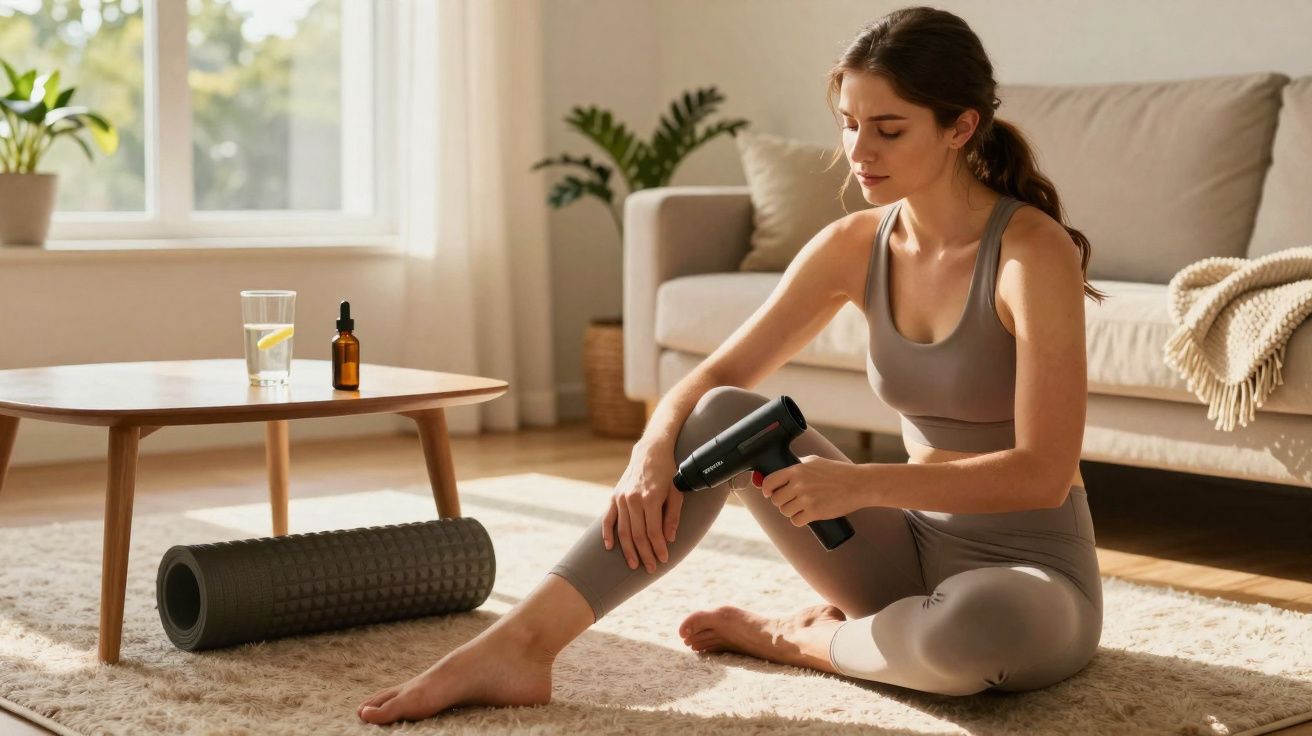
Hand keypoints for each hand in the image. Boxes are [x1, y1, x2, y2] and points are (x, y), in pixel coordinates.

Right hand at [602, 442, 682, 573]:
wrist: (650, 452)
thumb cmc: (667, 473)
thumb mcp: (677, 492)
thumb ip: (673, 516)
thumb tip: (669, 539)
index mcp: (651, 498)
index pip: (654, 531)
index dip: (658, 548)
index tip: (663, 560)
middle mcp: (633, 499)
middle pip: (637, 535)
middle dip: (645, 554)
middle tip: (651, 568)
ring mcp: (621, 498)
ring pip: (623, 531)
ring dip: (628, 550)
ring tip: (634, 564)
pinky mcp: (614, 497)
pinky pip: (608, 519)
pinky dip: (607, 533)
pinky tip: (609, 547)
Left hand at [755, 455, 865, 526]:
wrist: (859, 484)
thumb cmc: (839, 472)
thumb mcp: (815, 461)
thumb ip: (797, 466)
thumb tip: (780, 474)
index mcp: (797, 470)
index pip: (769, 481)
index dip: (766, 489)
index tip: (768, 493)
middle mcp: (799, 484)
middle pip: (775, 499)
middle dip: (781, 501)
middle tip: (791, 500)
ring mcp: (806, 499)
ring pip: (785, 511)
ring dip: (790, 511)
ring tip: (801, 507)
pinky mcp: (814, 513)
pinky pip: (796, 521)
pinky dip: (799, 520)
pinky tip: (806, 516)